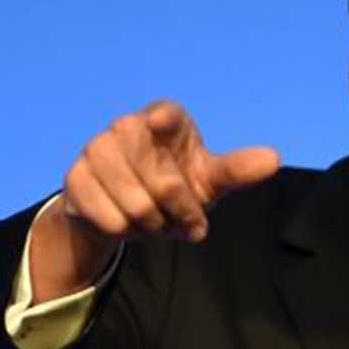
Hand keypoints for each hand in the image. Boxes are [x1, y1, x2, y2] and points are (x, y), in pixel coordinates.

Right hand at [29, 100, 279, 301]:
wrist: (123, 212)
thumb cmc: (175, 186)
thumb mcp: (208, 180)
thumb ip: (237, 170)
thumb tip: (274, 159)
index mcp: (164, 117)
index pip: (167, 116)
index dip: (166, 125)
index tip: (167, 133)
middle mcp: (125, 125)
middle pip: (161, 181)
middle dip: (178, 211)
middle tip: (182, 222)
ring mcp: (95, 149)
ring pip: (134, 205)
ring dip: (151, 225)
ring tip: (153, 220)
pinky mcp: (74, 178)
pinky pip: (108, 218)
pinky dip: (124, 231)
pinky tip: (125, 223)